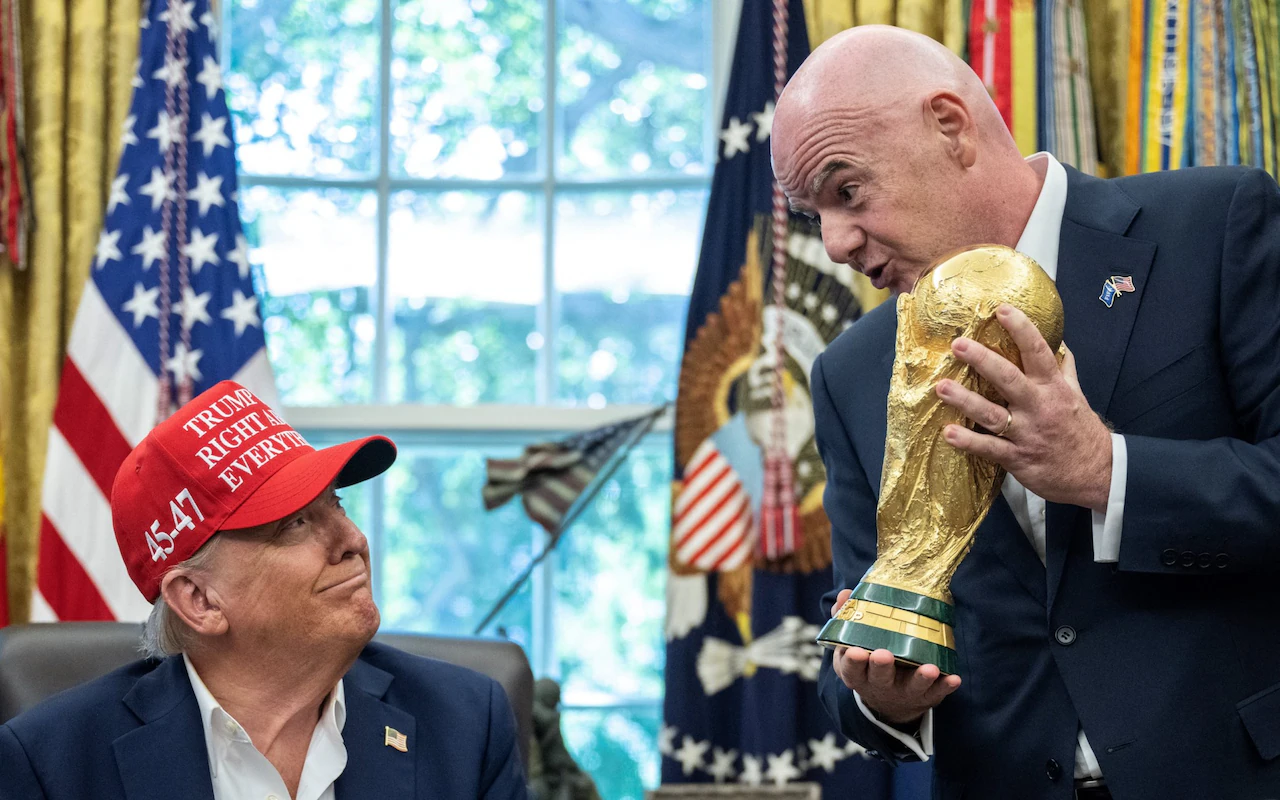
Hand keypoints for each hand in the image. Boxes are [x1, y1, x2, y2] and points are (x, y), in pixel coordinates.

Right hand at [829, 589, 961, 725]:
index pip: (852, 668)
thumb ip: (846, 619)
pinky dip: (945, 686)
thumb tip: (845, 594)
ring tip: (930, 669)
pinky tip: (954, 678)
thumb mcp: (850, 647)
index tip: (856, 652)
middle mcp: (879, 685)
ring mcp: (903, 691)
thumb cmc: (867, 665)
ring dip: (921, 678)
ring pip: (912, 686)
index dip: (854, 661)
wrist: (887, 703)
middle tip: (884, 655)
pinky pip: (936, 692)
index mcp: (858, 673)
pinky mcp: (925, 696)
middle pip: (880, 677)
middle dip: (882, 666)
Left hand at [936, 304, 1112, 510]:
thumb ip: (1064, 370)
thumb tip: (1060, 344)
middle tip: (958, 344)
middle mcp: (1039, 406)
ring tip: (942, 387)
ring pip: (993, 414)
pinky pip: (990, 449)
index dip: (1021, 329)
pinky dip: (969, 442)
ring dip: (966, 400)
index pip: (1037, 352)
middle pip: (1009, 379)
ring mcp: (1026, 433)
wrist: (1097, 473)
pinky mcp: (1018, 458)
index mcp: (1053, 387)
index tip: (1002, 309)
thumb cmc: (1080, 430)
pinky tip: (948, 433)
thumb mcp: (1076, 395)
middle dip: (983, 360)